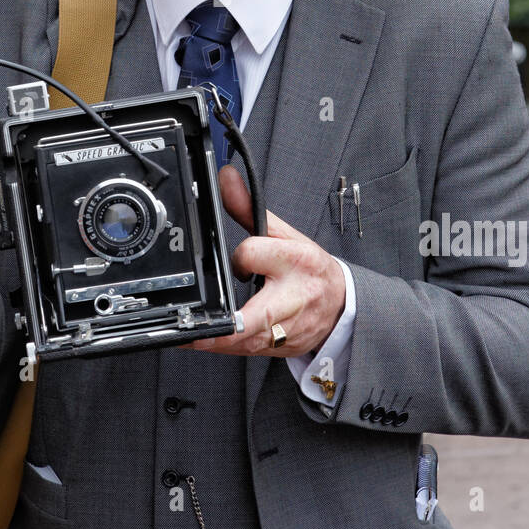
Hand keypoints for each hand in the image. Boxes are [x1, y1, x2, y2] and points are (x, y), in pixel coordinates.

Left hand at [184, 164, 345, 357]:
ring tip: (188, 336)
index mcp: (296, 261)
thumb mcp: (283, 234)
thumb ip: (249, 207)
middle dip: (230, 326)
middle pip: (259, 314)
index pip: (256, 254)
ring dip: (216, 341)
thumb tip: (225, 177)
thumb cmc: (309, 268)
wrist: (340, 305)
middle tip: (199, 330)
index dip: (241, 257)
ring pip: (249, 341)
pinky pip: (246, 351)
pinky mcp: (280, 347)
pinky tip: (204, 340)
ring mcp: (287, 328)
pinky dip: (223, 347)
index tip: (241, 260)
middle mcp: (293, 297)